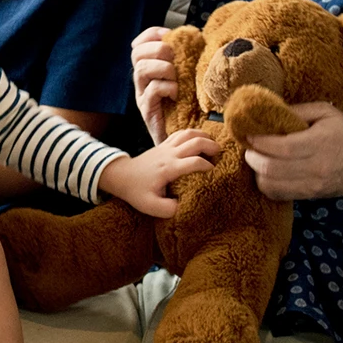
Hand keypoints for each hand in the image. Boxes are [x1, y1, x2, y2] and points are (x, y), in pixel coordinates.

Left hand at [97, 129, 221, 218]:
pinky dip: (193, 133)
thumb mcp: (150, 205)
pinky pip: (181, 133)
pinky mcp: (163, 144)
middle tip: (220, 153)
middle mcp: (169, 154)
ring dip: (203, 136)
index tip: (214, 172)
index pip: (194, 162)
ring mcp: (166, 147)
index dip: (207, 166)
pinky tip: (199, 140)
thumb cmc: (136, 191)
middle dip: (210, 145)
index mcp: (169, 168)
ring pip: (188, 133)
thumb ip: (167, 209)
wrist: (122, 176)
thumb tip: (183, 207)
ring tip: (213, 144)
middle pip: (194, 142)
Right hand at [129, 26, 177, 143]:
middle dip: (156, 49)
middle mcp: (142, 81)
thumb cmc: (187, 109)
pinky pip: (152, 90)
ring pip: (141, 70)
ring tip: (176, 76)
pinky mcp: (147, 110)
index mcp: (150, 69)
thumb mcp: (187, 79)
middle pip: (136, 54)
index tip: (168, 34)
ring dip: (162, 67)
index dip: (151, 34)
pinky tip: (176, 93)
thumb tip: (199, 39)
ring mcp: (142, 95)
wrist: (182, 142)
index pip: (139, 43)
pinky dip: (166, 87)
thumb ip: (187, 61)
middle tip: (173, 56)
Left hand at [243, 102, 342, 200]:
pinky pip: (277, 194)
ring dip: (257, 171)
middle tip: (250, 146)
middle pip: (270, 168)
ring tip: (259, 158)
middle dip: (253, 156)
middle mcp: (315, 168)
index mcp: (319, 143)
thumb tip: (267, 112)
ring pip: (270, 185)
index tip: (248, 133)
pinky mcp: (308, 196)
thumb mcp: (326, 112)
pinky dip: (266, 183)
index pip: (281, 147)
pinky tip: (269, 171)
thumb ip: (297, 111)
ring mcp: (311, 186)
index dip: (259, 141)